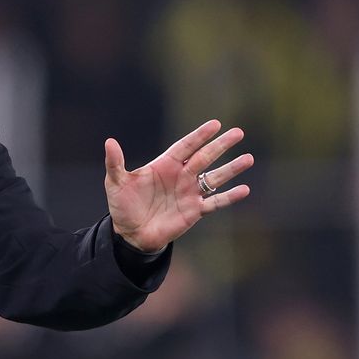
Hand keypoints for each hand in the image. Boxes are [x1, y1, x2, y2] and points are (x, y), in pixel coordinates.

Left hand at [104, 120, 253, 252]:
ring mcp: (189, 193)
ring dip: (231, 169)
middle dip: (221, 146)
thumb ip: (115, 163)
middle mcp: (180, 176)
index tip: (215, 124)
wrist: (131, 233)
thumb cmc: (123, 205)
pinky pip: (215, 202)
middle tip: (238, 133)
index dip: (199, 135)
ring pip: (214, 178)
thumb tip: (109, 141)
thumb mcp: (116, 182)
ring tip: (248, 159)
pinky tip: (244, 190)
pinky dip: (229, 197)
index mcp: (164, 165)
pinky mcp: (194, 211)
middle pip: (204, 157)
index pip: (185, 146)